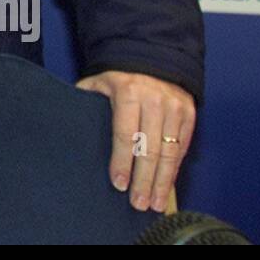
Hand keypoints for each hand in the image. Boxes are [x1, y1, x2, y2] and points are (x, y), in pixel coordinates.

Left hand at [76, 70, 195, 211]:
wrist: (151, 55)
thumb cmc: (117, 76)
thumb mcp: (97, 82)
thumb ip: (86, 101)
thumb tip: (69, 125)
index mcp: (128, 91)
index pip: (125, 133)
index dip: (122, 161)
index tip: (119, 184)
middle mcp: (155, 99)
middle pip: (150, 148)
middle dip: (144, 179)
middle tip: (139, 203)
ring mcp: (175, 106)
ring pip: (170, 151)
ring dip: (162, 181)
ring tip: (155, 203)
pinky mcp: (189, 112)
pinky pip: (183, 146)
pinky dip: (175, 168)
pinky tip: (166, 184)